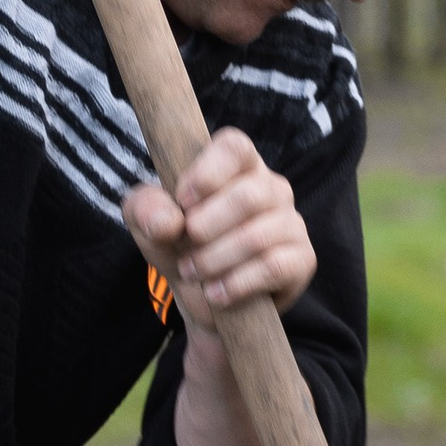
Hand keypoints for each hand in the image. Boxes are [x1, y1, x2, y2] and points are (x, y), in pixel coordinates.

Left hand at [122, 130, 316, 326]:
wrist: (203, 298)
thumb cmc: (180, 247)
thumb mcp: (149, 225)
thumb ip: (144, 210)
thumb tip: (168, 221)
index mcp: (237, 167)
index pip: (235, 147)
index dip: (208, 172)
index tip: (183, 202)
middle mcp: (271, 188)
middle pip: (249, 195)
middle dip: (207, 227)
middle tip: (185, 245)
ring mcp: (291, 223)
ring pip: (257, 236)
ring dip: (215, 259)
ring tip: (193, 272)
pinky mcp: (301, 259)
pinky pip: (274, 267)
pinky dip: (237, 284)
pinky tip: (216, 292)